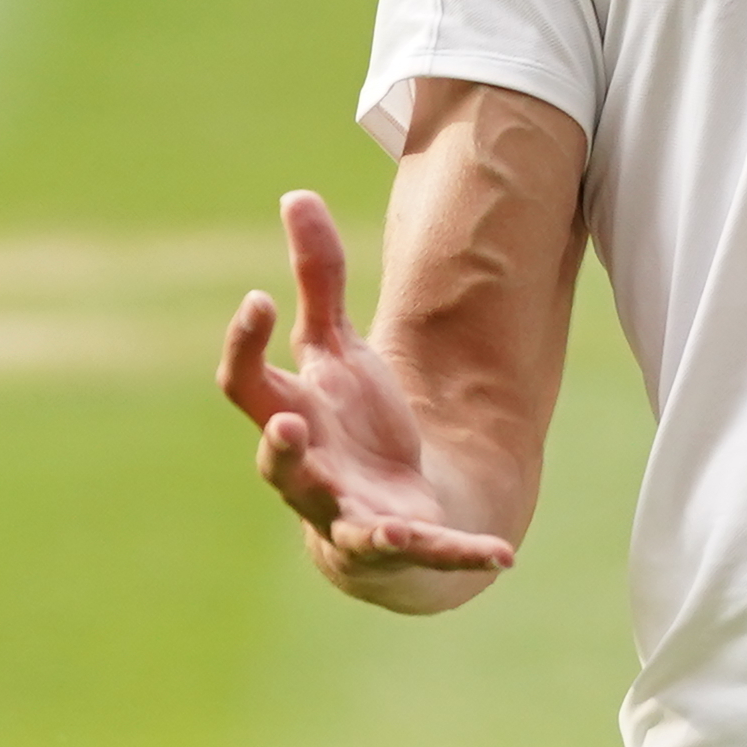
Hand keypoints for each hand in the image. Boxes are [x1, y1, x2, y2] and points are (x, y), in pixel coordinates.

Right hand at [218, 191, 517, 591]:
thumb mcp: (337, 350)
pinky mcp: (398, 545)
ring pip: (341, 522)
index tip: (257, 297)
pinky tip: (503, 553)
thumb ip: (319, 280)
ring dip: (361, 523)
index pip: (245, 383)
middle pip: (278, 460)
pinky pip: (429, 552)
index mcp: (290, 414)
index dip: (244, 343)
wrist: (381, 513)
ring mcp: (347, 514)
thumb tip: (296, 194)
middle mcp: (306, 469)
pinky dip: (462, 552)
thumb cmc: (347, 423)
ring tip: (384, 526)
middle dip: (280, 446)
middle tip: (287, 422)